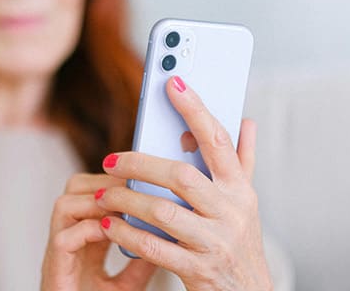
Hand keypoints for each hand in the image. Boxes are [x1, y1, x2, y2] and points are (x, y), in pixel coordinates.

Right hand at [41, 173, 158, 290]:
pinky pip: (64, 239)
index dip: (115, 182)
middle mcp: (69, 240)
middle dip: (103, 182)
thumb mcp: (128, 284)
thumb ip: (142, 260)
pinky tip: (109, 233)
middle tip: (131, 188)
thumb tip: (167, 236)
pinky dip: (87, 231)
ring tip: (121, 208)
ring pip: (64, 205)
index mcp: (84, 241)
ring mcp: (59, 253)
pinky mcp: (55, 270)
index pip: (93, 194)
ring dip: (94, 202)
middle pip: (74, 189)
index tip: (141, 180)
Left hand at [95, 76, 273, 290]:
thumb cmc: (238, 242)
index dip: (195, 108)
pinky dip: (128, 234)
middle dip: (141, 163)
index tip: (171, 81)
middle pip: (182, 176)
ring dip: (127, 199)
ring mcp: (215, 242)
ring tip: (103, 192)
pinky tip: (108, 224)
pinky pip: (155, 247)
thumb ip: (242, 161)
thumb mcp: (245, 202)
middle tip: (110, 159)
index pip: (218, 140)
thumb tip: (246, 119)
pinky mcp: (198, 270)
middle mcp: (232, 213)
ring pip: (163, 212)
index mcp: (241, 189)